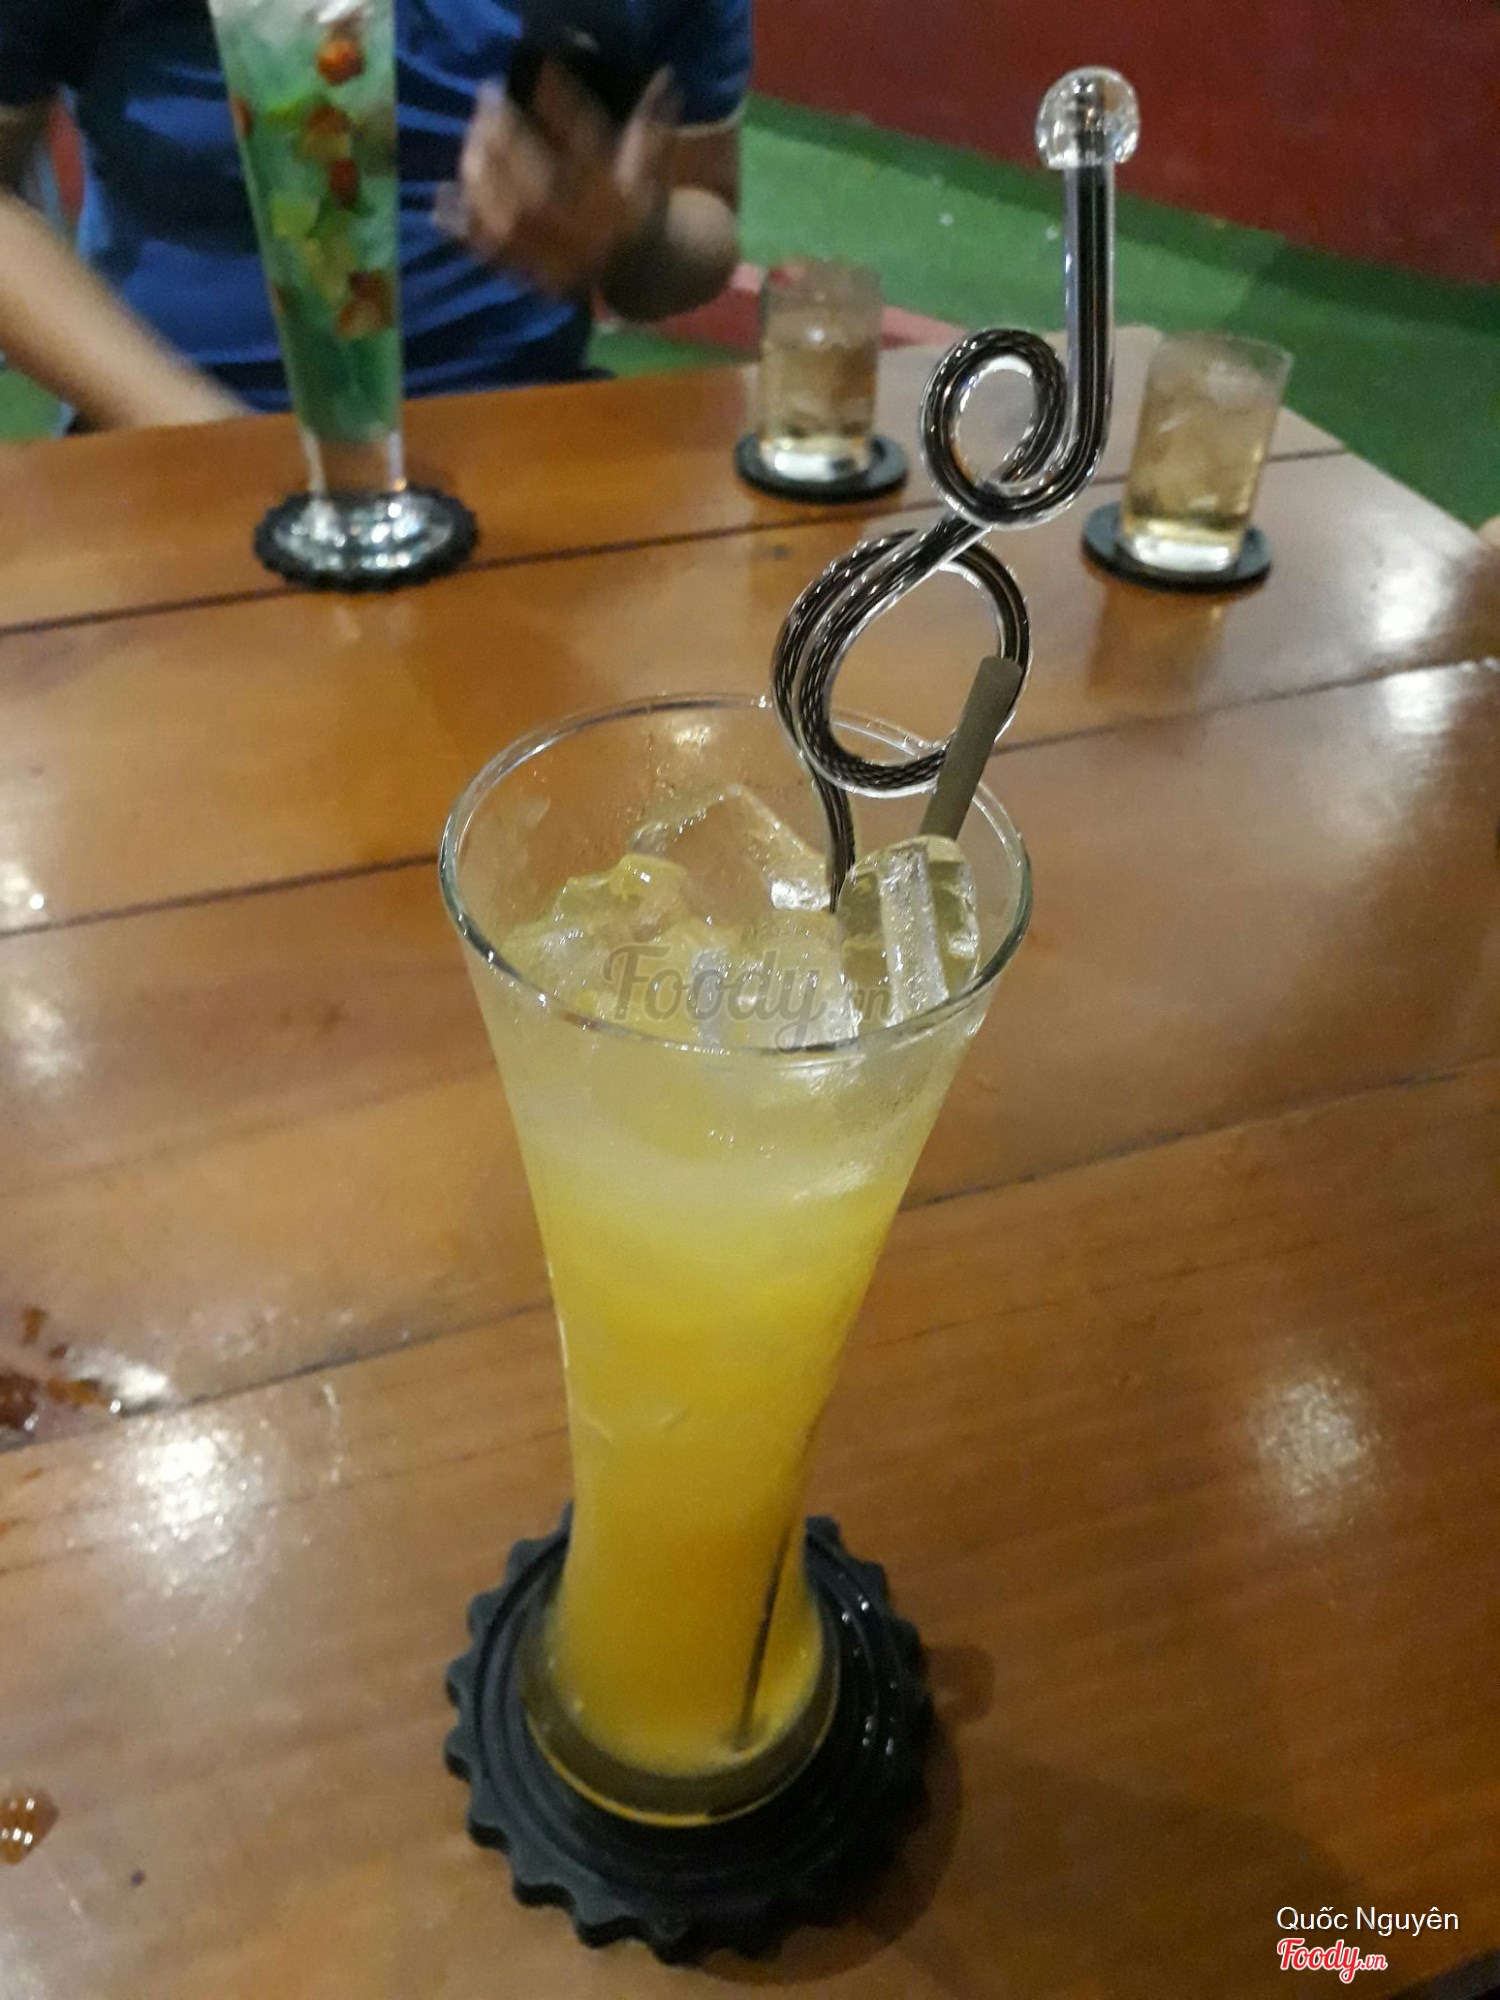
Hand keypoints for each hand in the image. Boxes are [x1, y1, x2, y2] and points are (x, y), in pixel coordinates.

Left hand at [448, 62, 678, 295]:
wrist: (640, 268)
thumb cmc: (639, 203)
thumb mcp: (651, 167)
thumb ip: (652, 127)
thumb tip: (664, 81)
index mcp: (619, 205)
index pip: (591, 150)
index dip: (565, 109)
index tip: (543, 72)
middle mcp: (588, 234)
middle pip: (541, 187)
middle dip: (509, 141)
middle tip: (488, 100)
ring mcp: (558, 259)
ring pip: (511, 219)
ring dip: (482, 176)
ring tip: (469, 138)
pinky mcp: (534, 275)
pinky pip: (494, 254)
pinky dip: (464, 228)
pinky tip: (443, 197)